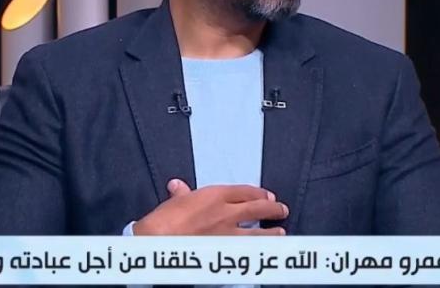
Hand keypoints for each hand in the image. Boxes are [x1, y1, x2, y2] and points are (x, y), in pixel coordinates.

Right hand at [132, 179, 287, 235]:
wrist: (158, 241)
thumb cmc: (164, 221)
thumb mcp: (174, 202)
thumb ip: (181, 194)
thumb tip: (178, 187)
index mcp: (214, 195)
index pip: (244, 191)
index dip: (258, 192)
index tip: (265, 195)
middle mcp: (226, 212)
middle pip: (257, 207)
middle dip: (272, 208)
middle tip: (280, 209)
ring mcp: (228, 234)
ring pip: (259, 231)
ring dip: (272, 231)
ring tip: (281, 232)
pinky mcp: (226, 251)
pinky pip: (250, 249)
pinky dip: (261, 248)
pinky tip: (267, 250)